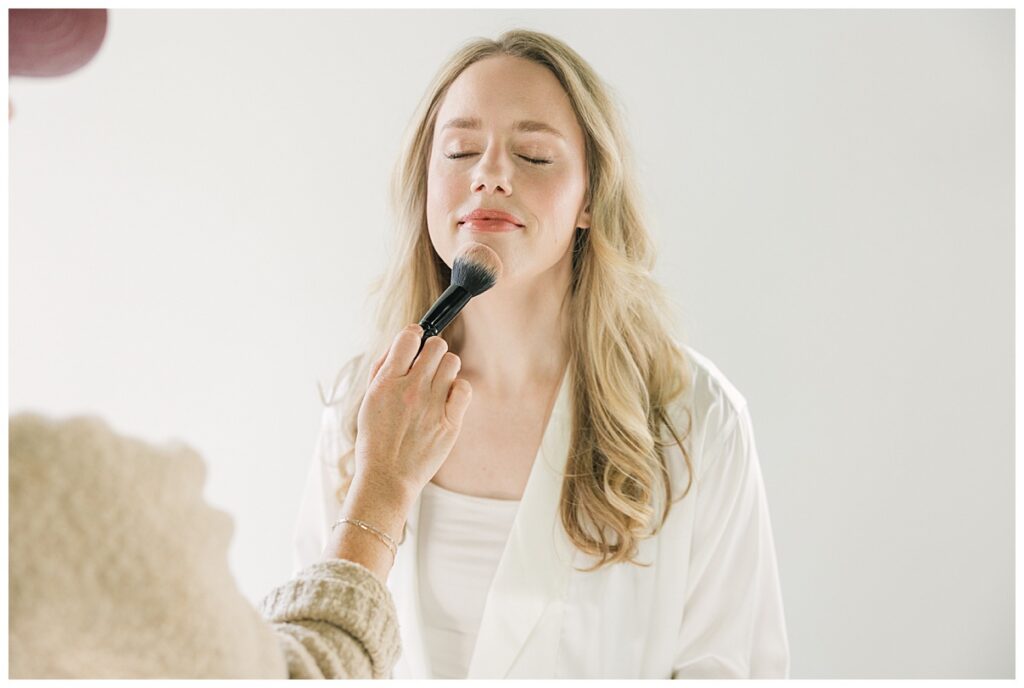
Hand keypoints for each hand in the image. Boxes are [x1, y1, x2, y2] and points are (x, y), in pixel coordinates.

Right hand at [352, 324, 472, 506]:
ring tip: (436, 384)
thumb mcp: (368, 399)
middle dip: (432, 351)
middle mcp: (411, 389)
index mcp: (387, 382)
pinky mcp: (450, 422)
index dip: (414, 335)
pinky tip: (447, 399)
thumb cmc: (375, 440)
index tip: (414, 343)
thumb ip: (383, 368)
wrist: (387, 478)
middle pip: (436, 345)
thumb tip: (402, 343)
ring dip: (446, 368)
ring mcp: (432, 405)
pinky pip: (465, 388)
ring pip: (452, 362)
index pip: (408, 337)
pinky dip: (458, 389)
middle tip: (426, 367)